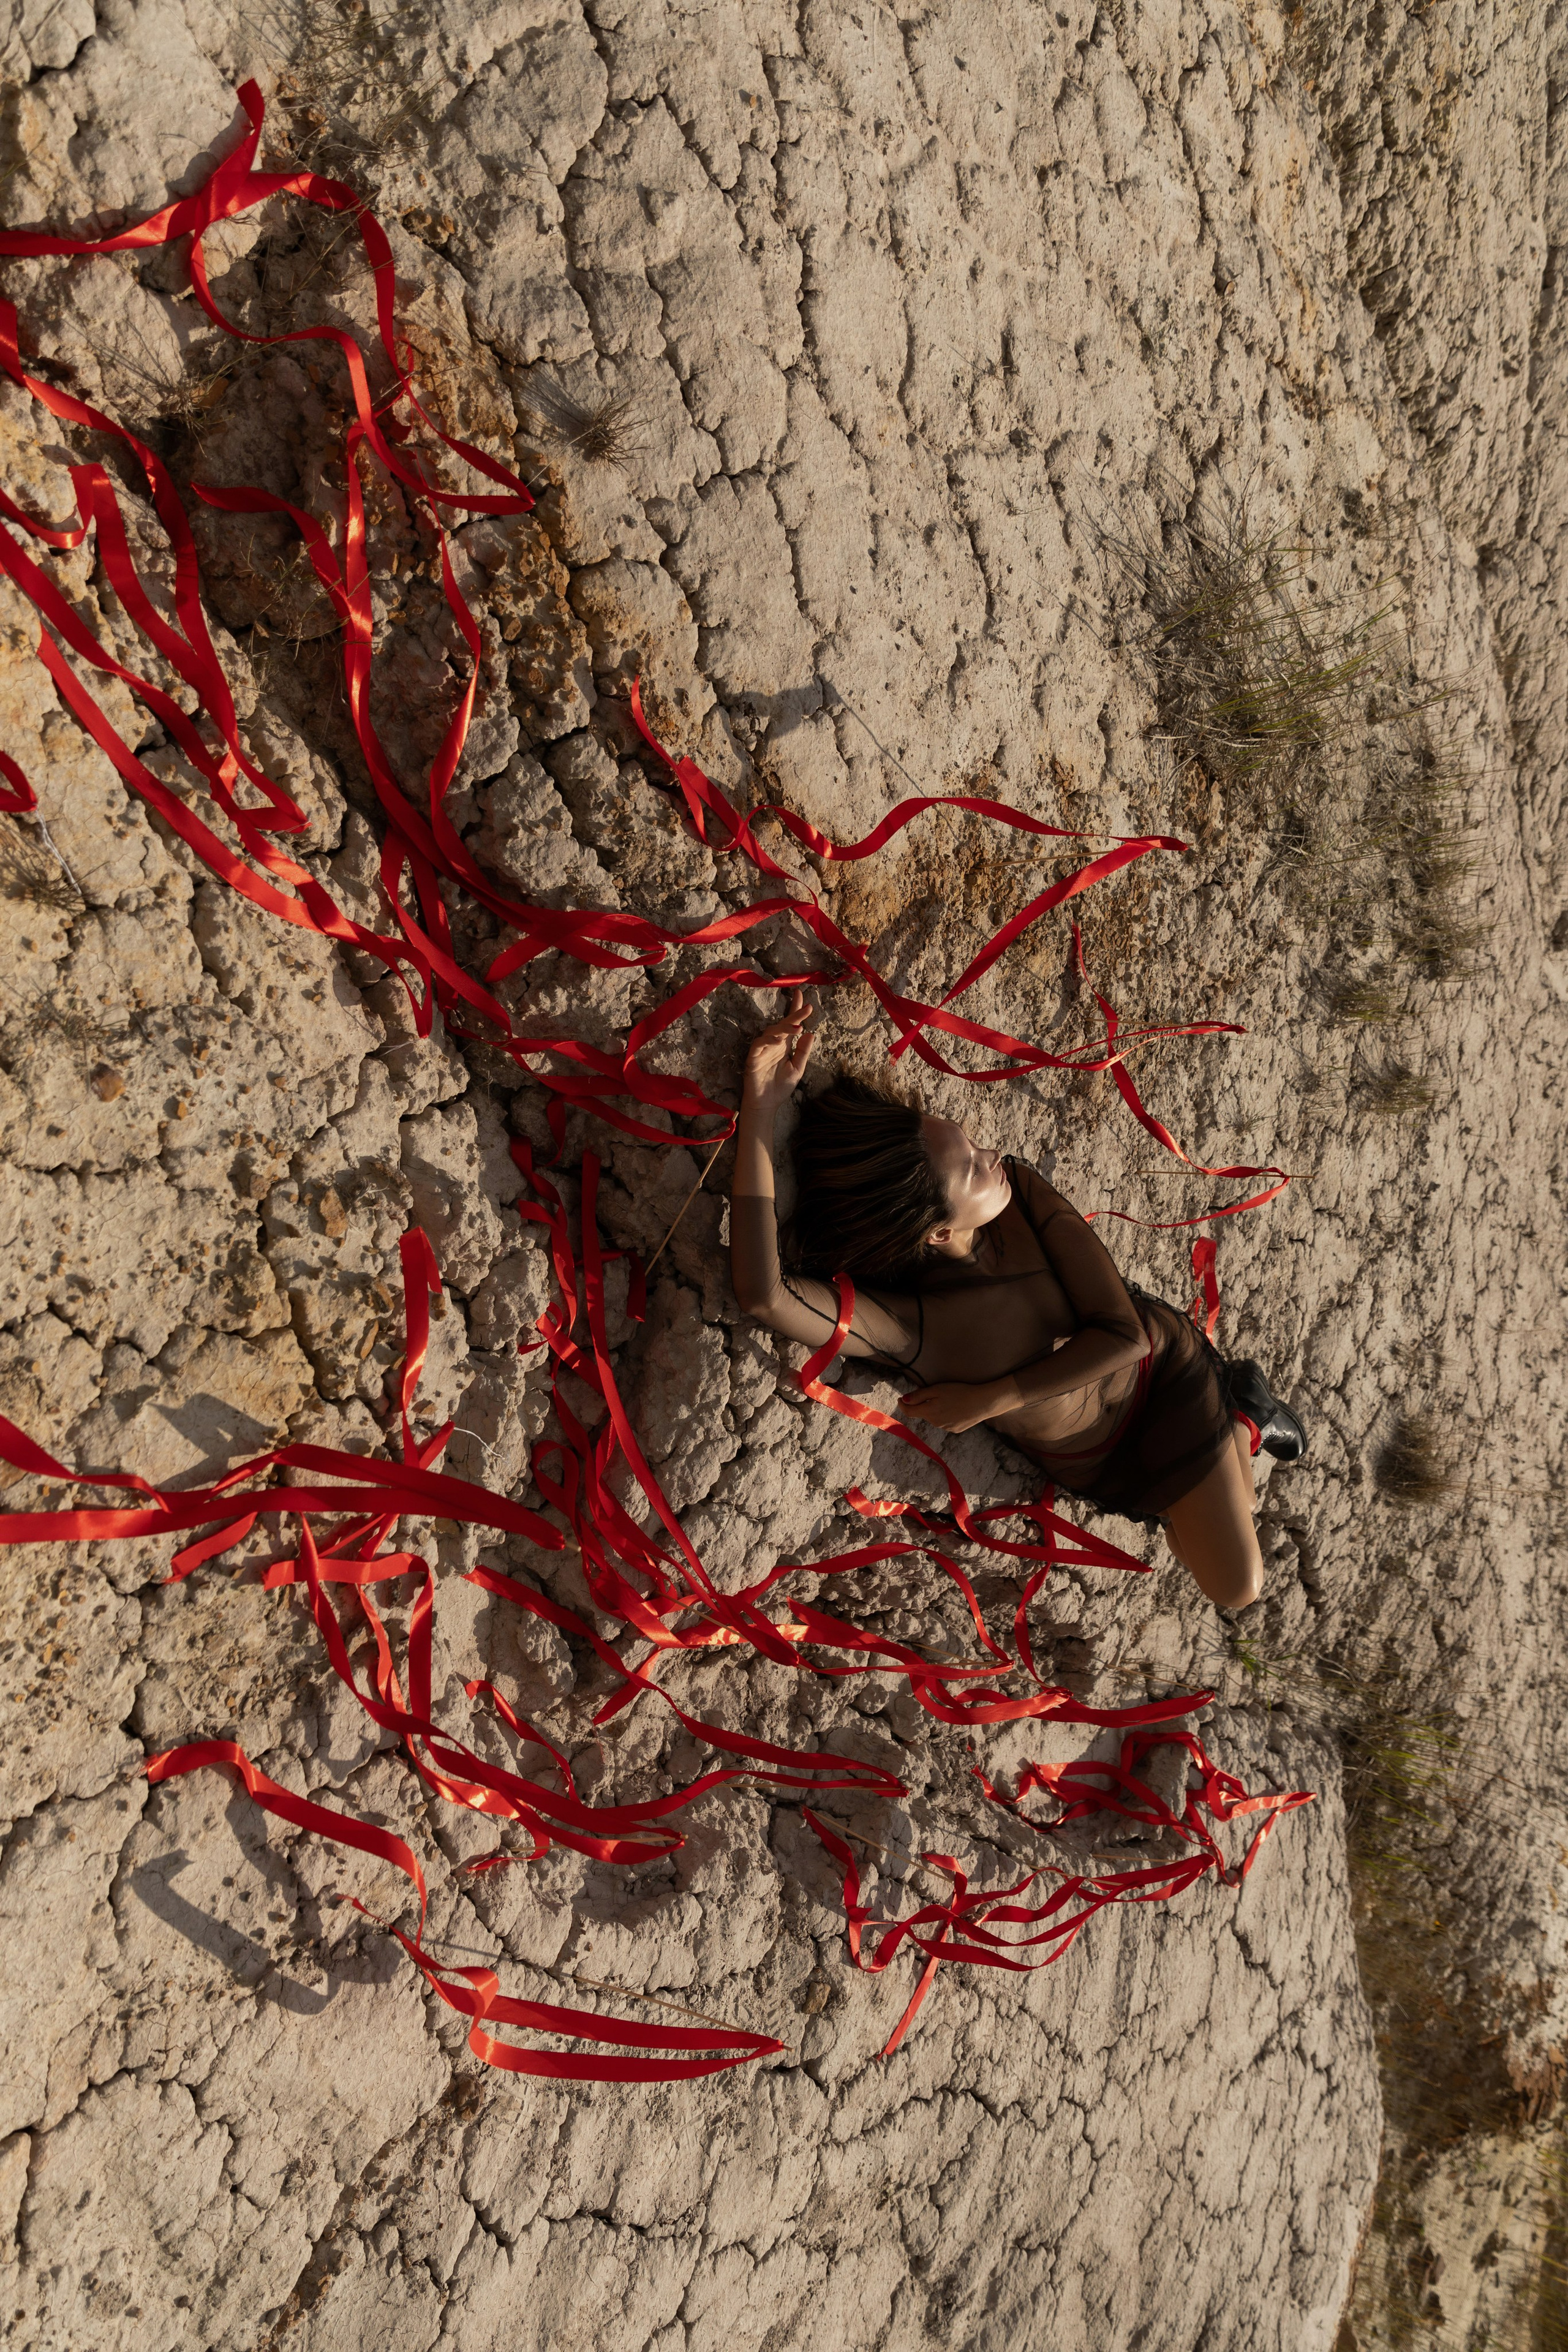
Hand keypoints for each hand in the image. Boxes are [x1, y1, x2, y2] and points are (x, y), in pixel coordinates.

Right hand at [742, 988, 815, 1111]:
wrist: (766, 1104)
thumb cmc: (780, 1086)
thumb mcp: (797, 1069)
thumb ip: (803, 1052)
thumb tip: (811, 1033)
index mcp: (785, 1045)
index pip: (791, 1024)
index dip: (795, 1010)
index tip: (801, 995)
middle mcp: (774, 1043)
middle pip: (783, 1024)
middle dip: (794, 1015)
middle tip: (806, 1008)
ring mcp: (763, 1049)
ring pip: (771, 1031)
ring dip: (784, 1027)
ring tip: (798, 1027)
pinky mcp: (753, 1057)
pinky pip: (759, 1044)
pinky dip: (768, 1040)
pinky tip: (779, 1041)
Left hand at [897, 1381, 999, 1435]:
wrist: (982, 1402)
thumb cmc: (959, 1392)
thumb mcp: (937, 1389)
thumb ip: (919, 1396)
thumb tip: (904, 1400)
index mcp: (928, 1412)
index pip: (909, 1412)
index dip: (902, 1405)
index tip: (900, 1399)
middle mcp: (935, 1423)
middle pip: (923, 1414)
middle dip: (923, 1405)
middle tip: (933, 1392)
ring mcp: (946, 1428)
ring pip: (934, 1418)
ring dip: (935, 1410)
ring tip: (948, 1399)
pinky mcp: (956, 1429)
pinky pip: (945, 1422)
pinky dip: (946, 1415)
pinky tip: (956, 1407)